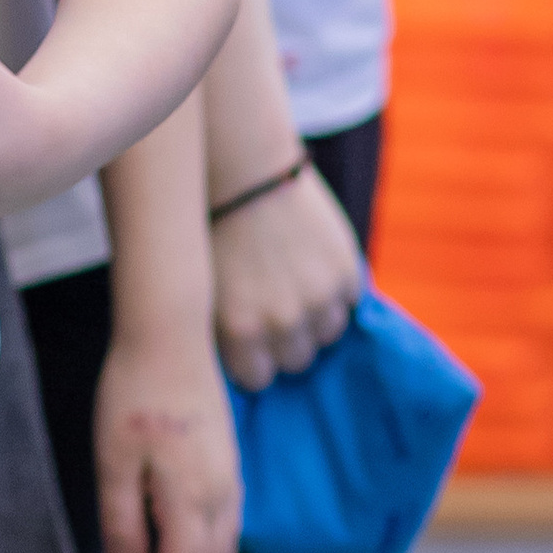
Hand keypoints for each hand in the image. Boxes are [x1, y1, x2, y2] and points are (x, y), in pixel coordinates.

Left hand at [95, 325, 242, 552]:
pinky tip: (166, 546)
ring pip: (219, 551)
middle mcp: (222, 494)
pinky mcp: (226, 464)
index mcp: (194, 496)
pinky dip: (197, 551)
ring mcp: (230, 478)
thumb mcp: (114, 459)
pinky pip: (222, 526)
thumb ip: (123, 520)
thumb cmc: (134, 391)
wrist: (171, 334)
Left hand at [212, 159, 364, 387]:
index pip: (259, 379)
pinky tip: (312, 263)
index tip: (249, 341)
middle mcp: (282, 320)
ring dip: (314, 316)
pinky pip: (349, 301)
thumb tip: (247, 370)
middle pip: (296, 361)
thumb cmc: (211, 230)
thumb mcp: (203, 290)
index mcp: (240, 329)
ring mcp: (319, 296)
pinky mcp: (346, 271)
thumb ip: (225, 334)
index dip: (254, 359)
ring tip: (294, 283)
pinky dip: (336, 288)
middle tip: (273, 309)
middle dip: (285, 341)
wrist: (244, 173)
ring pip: (327, 333)